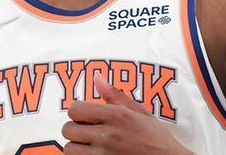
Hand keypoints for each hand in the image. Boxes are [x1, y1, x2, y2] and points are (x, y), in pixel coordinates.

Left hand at [61, 74, 195, 154]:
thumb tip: (97, 78)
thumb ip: (115, 96)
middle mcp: (108, 135)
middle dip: (75, 130)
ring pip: (70, 149)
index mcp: (117, 116)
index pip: (75, 110)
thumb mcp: (140, 113)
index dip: (77, 112)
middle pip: (68, 130)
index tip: (85, 116)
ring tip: (90, 146)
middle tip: (87, 132)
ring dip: (77, 147)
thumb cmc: (157, 140)